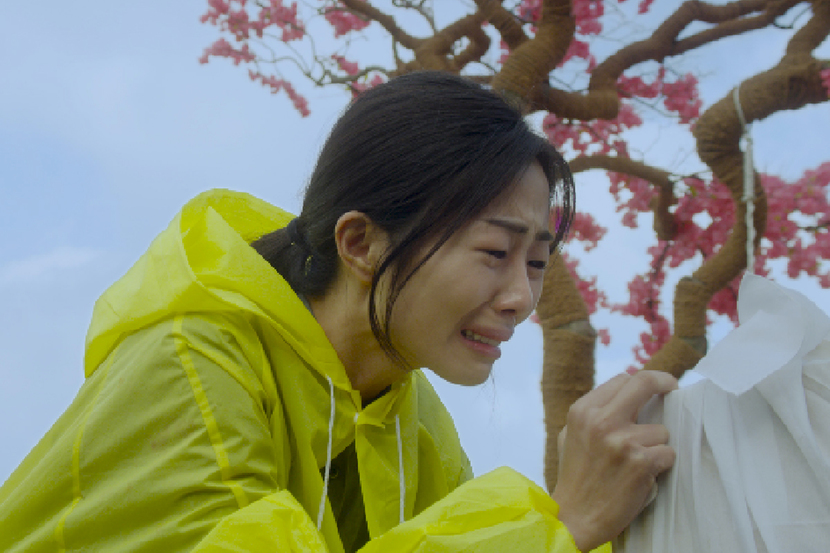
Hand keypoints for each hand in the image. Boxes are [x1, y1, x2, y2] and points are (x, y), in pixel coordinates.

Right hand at [551, 370, 677, 550]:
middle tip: (674, 389)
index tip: (656, 388)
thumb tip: (626, 397)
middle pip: (644, 383)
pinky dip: (661, 466)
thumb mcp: (572, 434)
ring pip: (661, 430)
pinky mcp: (641, 463)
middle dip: (665, 382)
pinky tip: (643, 477)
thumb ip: (595, 413)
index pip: (623, 380)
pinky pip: (668, 454)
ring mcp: (622, 441)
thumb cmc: (576, 476)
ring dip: (656, 447)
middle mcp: (601, 421)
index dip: (643, 383)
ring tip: (637, 464)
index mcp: (583, 410)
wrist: (575, 516)